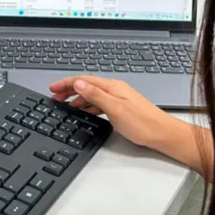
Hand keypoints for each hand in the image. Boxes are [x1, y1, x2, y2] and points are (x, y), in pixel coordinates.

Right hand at [49, 75, 167, 148]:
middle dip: (69, 90)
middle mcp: (114, 89)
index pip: (83, 80)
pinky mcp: (121, 108)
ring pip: (92, 95)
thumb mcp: (114, 109)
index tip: (53, 88)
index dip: (66, 83)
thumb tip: (78, 83)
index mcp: (112, 86)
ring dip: (77, 99)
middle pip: (86, 86)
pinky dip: (87, 106)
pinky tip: (83, 113)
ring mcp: (118, 98)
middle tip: (54, 97)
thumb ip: (95, 95)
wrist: (162, 134)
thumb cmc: (142, 123)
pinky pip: (99, 104)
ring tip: (65, 106)